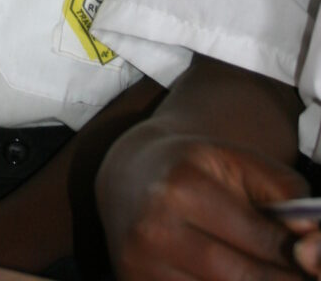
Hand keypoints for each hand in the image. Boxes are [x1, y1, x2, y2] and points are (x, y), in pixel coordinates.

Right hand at [97, 121, 307, 279]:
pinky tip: (235, 279)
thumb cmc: (194, 170)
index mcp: (185, 186)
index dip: (300, 260)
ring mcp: (142, 264)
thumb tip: (314, 240)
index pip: (262, 241)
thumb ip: (285, 194)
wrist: (129, 176)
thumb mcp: (237, 162)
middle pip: (245, 279)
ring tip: (272, 276)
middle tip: (305, 275)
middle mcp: (157, 227)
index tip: (314, 264)